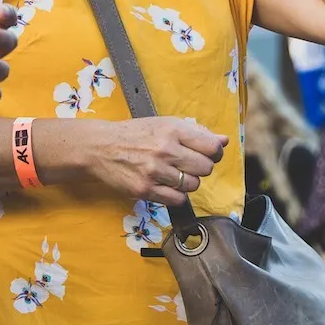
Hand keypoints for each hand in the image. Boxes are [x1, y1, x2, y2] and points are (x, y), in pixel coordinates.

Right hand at [83, 117, 227, 206]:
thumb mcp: (165, 124)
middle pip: (205, 168)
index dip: (214, 153)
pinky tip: (166, 185)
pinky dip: (176, 195)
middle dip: (200, 168)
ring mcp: (154, 171)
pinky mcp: (145, 190)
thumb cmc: (135, 134)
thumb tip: (224, 141)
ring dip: (187, 182)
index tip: (207, 155)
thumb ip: (196, 132)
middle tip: (188, 165)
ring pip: (193, 185)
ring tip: (174, 174)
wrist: (100, 147)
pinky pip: (177, 200)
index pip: (212, 148)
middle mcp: (165, 149)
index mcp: (173, 129)